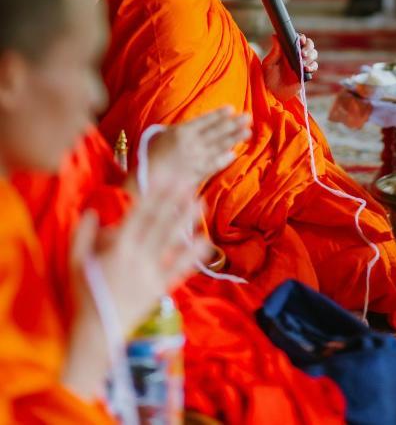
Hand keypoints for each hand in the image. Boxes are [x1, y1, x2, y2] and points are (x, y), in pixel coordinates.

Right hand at [65, 178, 207, 397]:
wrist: (96, 333)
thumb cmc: (83, 296)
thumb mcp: (74, 262)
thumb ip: (83, 234)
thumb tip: (92, 211)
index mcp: (117, 248)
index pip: (139, 215)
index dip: (154, 195)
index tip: (166, 178)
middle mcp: (137, 257)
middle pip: (159, 223)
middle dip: (173, 200)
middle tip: (189, 180)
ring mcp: (151, 273)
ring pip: (171, 240)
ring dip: (186, 219)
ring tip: (200, 201)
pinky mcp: (159, 289)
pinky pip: (179, 269)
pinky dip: (193, 255)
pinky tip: (206, 241)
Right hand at [143, 107, 250, 189]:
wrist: (145, 180)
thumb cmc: (149, 156)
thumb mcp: (159, 136)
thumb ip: (177, 130)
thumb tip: (192, 126)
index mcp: (182, 132)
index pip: (204, 121)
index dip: (218, 115)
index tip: (231, 109)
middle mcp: (191, 143)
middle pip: (216, 132)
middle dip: (233, 124)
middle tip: (248, 117)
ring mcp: (195, 158)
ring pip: (219, 146)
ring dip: (234, 138)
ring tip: (247, 132)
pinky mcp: (197, 173)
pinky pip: (214, 164)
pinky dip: (224, 159)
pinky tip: (233, 153)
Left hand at [262, 34, 317, 101]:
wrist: (273, 94)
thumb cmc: (268, 77)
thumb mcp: (269, 64)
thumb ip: (274, 51)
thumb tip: (275, 36)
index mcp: (288, 49)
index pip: (298, 39)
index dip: (301, 38)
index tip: (300, 40)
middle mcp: (296, 54)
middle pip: (309, 44)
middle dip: (308, 47)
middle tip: (302, 53)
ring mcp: (302, 63)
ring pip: (313, 54)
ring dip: (310, 56)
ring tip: (302, 64)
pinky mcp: (306, 73)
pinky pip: (314, 66)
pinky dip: (312, 66)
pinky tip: (306, 69)